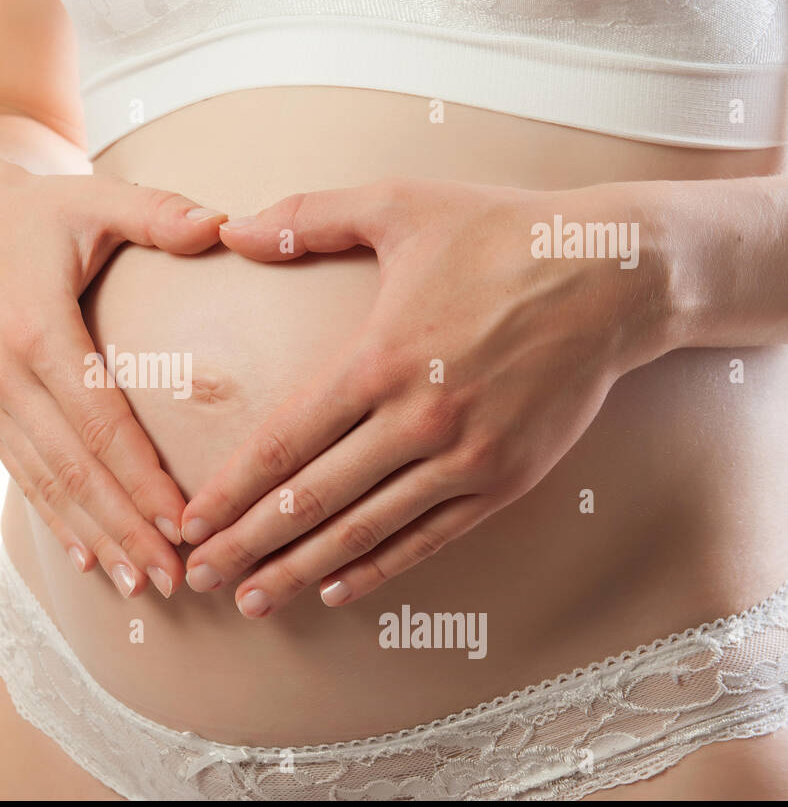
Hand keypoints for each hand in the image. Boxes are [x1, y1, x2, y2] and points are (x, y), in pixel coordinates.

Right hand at [0, 160, 225, 597]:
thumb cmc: (47, 212)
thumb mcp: (98, 199)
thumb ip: (159, 213)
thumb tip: (225, 226)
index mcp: (35, 329)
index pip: (99, 422)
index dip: (141, 479)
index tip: (184, 523)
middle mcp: (1, 374)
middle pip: (74, 470)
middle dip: (125, 529)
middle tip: (175, 578)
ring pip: (46, 484)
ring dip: (94, 539)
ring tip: (141, 584)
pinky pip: (22, 476)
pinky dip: (57, 520)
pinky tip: (88, 559)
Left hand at [180, 178, 671, 615]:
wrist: (616, 274)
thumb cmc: (499, 234)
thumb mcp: (399, 204)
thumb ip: (308, 218)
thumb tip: (228, 229)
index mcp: (379, 359)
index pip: (283, 443)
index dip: (231, 491)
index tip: (190, 523)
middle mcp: (417, 419)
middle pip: (312, 500)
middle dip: (248, 545)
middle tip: (201, 579)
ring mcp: (465, 458)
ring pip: (365, 531)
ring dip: (301, 570)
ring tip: (253, 602)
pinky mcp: (506, 481)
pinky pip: (429, 538)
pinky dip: (379, 568)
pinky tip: (335, 589)